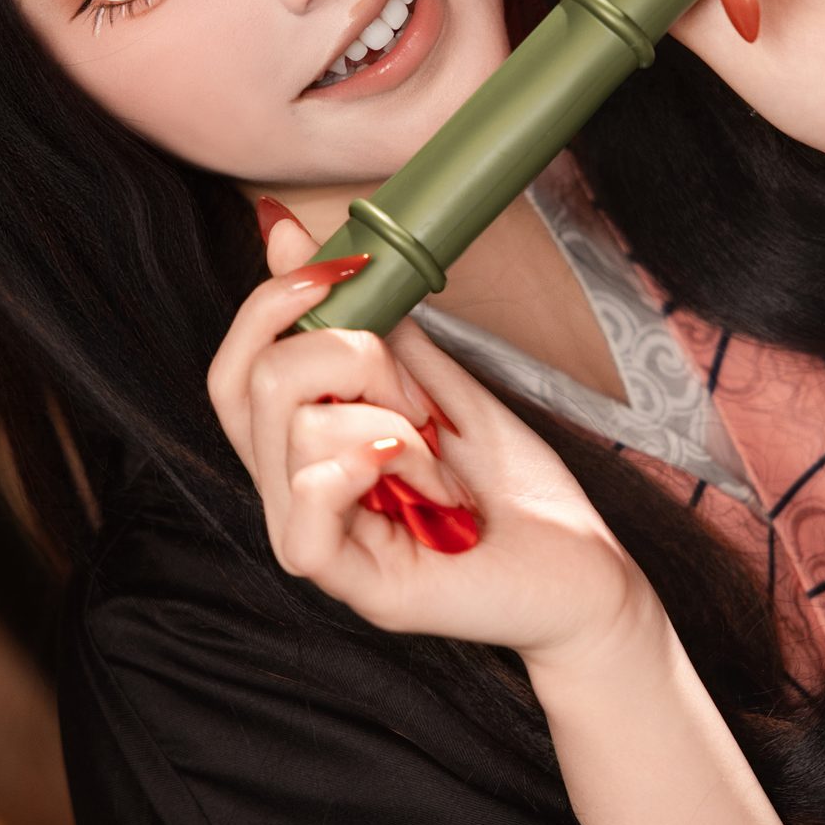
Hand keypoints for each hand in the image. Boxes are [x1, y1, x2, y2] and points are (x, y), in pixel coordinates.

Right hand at [205, 206, 654, 662]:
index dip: (268, 306)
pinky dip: (360, 469)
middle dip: (350, 355)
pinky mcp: (359, 588)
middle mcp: (297, 497)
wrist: (589, 575)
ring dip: (393, 424)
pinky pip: (307, 519)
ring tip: (443, 466)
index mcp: (308, 450)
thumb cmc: (519, 492)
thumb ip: (373, 327)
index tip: (341, 267)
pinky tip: (419, 475)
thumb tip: (294, 236)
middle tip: (423, 400)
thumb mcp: (443, 387)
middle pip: (253, 386)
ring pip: (297, 436)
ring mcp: (322, 545)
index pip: (235, 372)